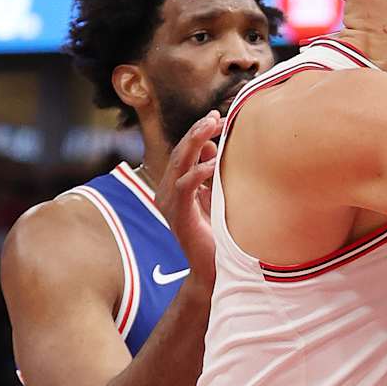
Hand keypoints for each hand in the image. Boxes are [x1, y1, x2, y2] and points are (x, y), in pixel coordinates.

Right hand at [156, 112, 221, 288]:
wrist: (213, 269)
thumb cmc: (218, 232)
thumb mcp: (216, 196)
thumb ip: (211, 173)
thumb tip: (213, 146)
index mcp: (176, 185)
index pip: (184, 151)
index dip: (198, 132)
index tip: (217, 117)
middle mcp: (168, 192)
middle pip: (180, 152)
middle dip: (197, 131)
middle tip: (215, 117)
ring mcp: (171, 203)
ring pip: (178, 164)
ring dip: (195, 142)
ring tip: (212, 127)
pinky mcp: (179, 216)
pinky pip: (184, 187)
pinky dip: (197, 172)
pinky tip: (213, 163)